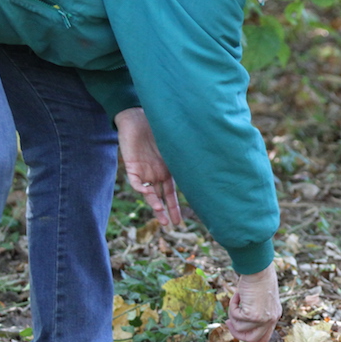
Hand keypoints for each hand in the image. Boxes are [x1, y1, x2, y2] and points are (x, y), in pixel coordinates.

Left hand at [115, 107, 181, 225]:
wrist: (136, 117)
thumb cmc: (157, 127)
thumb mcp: (174, 144)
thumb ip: (184, 156)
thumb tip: (209, 160)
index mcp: (166, 171)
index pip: (171, 194)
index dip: (174, 207)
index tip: (179, 222)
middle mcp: (155, 174)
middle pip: (160, 197)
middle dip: (164, 211)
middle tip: (168, 225)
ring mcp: (143, 172)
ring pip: (148, 193)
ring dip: (154, 203)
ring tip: (160, 213)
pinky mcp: (131, 166)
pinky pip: (135, 182)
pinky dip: (140, 188)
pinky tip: (146, 192)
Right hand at [227, 263, 280, 341]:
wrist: (258, 268)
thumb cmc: (257, 277)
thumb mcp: (258, 298)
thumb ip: (254, 311)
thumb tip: (237, 324)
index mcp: (274, 315)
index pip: (265, 336)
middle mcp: (271, 319)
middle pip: (249, 338)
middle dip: (236, 331)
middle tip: (228, 321)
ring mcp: (263, 319)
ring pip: (239, 328)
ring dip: (233, 313)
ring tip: (238, 299)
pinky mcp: (253, 316)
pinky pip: (234, 317)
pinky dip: (232, 306)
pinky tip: (239, 295)